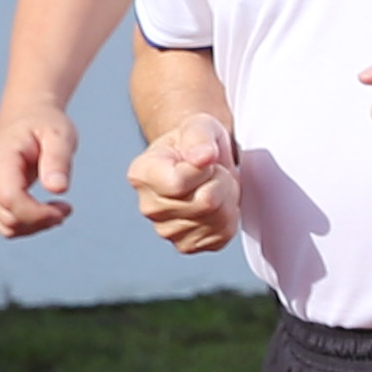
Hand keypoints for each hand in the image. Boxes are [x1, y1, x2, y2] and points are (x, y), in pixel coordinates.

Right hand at [0, 98, 76, 237]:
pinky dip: (28, 224)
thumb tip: (58, 189)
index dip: (38, 213)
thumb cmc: (45, 124)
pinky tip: (46, 212)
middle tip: (67, 208)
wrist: (25, 118)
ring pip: (5, 226)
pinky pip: (5, 224)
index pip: (10, 199)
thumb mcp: (60, 134)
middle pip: (8, 217)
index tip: (66, 207)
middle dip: (42, 220)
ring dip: (36, 226)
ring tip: (59, 209)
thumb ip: (58, 160)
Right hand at [129, 119, 238, 256]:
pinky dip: (229, 219)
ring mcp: (166, 230)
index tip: (204, 157)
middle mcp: (148, 206)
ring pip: (218, 220)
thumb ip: (199, 137)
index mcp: (142, 174)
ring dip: (228, 200)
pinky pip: (222, 236)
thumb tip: (203, 157)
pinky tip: (217, 204)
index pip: (180, 183)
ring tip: (214, 185)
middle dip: (222, 182)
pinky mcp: (188, 245)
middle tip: (214, 171)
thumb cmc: (197, 142)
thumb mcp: (200, 126)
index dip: (205, 169)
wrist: (203, 163)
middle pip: (205, 203)